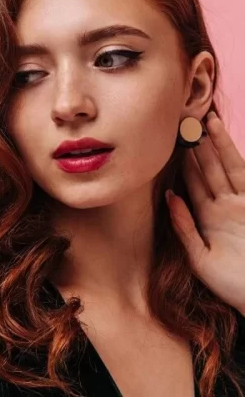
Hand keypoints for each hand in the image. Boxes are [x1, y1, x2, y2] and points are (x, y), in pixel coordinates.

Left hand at [168, 111, 244, 314]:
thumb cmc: (231, 285)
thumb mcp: (199, 257)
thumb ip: (184, 227)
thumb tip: (170, 197)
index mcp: (208, 219)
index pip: (193, 184)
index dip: (183, 164)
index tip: (169, 143)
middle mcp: (226, 208)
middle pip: (210, 170)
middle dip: (198, 147)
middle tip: (184, 121)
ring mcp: (243, 205)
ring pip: (229, 167)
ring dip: (218, 145)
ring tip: (206, 121)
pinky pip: (244, 177)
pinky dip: (234, 158)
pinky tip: (224, 141)